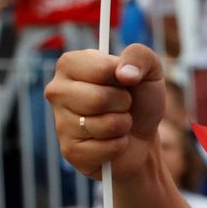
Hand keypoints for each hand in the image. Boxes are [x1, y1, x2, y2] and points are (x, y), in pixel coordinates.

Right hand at [44, 44, 165, 180]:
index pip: (101, 69)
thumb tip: (125, 73)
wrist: (143, 136)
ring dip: (122, 125)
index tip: (123, 81)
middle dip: (123, 104)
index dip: (123, 78)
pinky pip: (105, 148)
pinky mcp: (69, 150)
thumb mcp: (149, 70)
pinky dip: (119, 145)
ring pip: (104, 125)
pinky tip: (112, 141)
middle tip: (123, 105)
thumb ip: (140, 56)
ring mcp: (59, 122)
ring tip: (118, 123)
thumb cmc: (140, 99)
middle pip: (99, 99)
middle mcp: (57, 91)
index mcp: (70, 64)